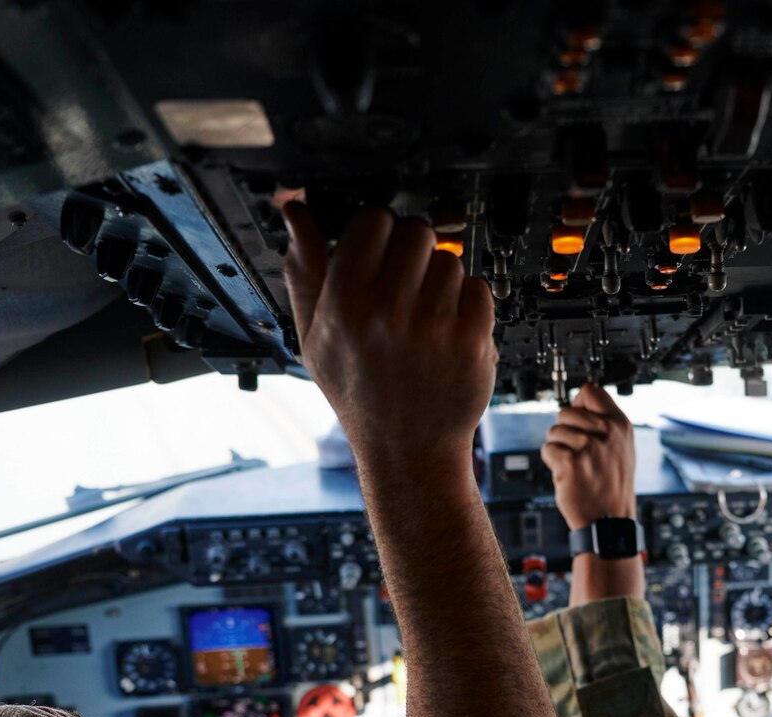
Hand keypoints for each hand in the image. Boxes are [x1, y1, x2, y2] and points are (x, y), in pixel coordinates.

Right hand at [278, 198, 496, 479]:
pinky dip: (468, 302)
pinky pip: (478, 287)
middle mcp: (388, 311)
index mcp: (344, 303)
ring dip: (440, 278)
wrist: (408, 449)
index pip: (372, 220)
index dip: (377, 231)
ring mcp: (434, 325)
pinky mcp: (471, 339)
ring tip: (425, 314)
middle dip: (411, 249)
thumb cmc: (359, 394)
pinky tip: (447, 328)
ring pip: (449, 258)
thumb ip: (304, 270)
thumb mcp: (313, 337)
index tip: (378, 250)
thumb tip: (294, 212)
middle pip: (415, 231)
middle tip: (405, 280)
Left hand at [542, 382, 636, 528]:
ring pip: (554, 431)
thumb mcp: (622, 448)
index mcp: (620, 425)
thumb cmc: (612, 487)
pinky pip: (548, 449)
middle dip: (564, 429)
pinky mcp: (571, 462)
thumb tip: (581, 399)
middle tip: (575, 450)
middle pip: (565, 410)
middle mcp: (606, 433)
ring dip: (557, 448)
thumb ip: (605, 423)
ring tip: (574, 464)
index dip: (578, 403)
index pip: (590, 390)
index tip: (578, 418)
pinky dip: (551, 462)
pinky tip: (567, 474)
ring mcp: (589, 447)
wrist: (608, 520)